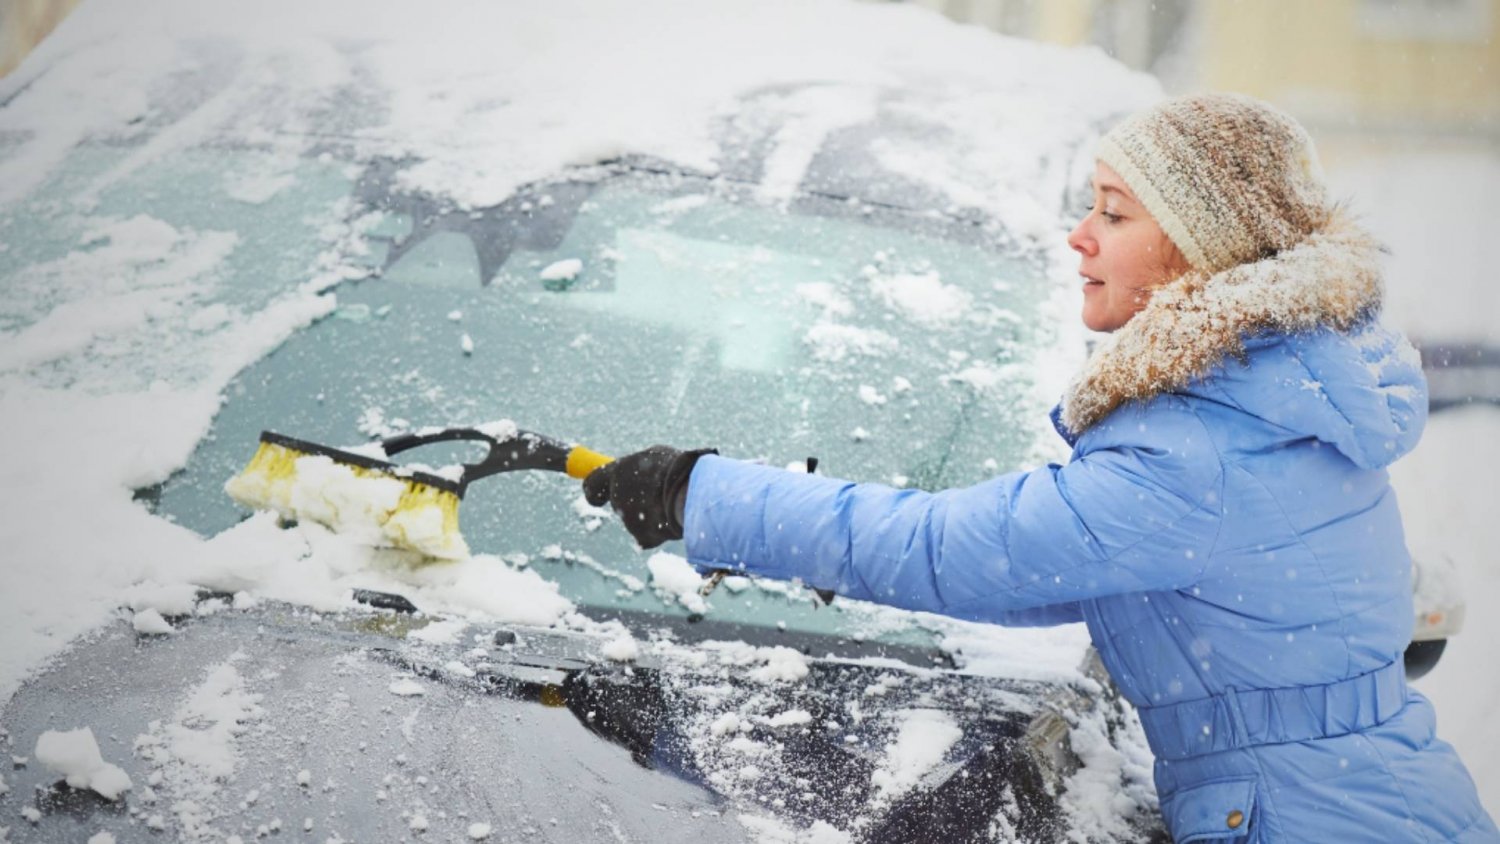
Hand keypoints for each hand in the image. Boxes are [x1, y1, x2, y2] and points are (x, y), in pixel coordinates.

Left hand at [583, 445, 716, 548]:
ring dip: (651, 514)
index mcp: (620, 470)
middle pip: (619, 503)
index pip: (593, 483)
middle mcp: (619, 495)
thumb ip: (640, 470)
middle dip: (633, 502)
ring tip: (673, 503)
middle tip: (652, 496)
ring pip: (636, 520)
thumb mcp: (659, 458)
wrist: (695, 492)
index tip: (595, 496)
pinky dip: (660, 531)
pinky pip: (648, 535)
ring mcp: (629, 518)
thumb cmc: (682, 470)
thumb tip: (631, 476)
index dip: (594, 490)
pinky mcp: (642, 536)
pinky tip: (674, 519)